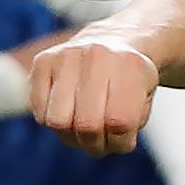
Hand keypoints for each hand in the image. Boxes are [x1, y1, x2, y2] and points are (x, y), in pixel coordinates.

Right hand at [29, 27, 157, 154]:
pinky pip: (39, 111)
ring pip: (58, 121)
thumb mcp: (145, 102)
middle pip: (87, 124)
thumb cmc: (129, 82)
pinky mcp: (43, 60)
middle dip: (94, 143)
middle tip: (100, 140)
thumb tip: (104, 141)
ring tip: (82, 129)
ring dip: (71, 136)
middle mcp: (97, 55)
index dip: (120, 142)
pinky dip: (52, 122)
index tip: (122, 139)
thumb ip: (130, 126)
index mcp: (131, 65)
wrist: (112, 41)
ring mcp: (67, 55)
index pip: (119, 122)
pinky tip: (67, 112)